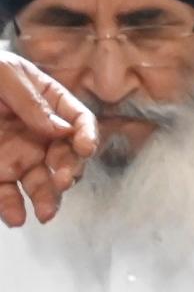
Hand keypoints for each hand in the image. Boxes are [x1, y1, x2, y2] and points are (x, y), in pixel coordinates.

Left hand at [0, 50, 97, 227]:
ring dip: (46, 198)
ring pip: (40, 181)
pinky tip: (16, 218)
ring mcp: (17, 154)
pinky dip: (10, 207)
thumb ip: (31, 100)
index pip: (79, 120)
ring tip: (44, 214)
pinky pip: (5, 192)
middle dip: (68, 171)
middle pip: (65, 156)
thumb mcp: (4, 73)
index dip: (86, 135)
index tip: (84, 148)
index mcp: (48, 102)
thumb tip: (61, 129)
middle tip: (62, 181)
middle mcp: (38, 132)